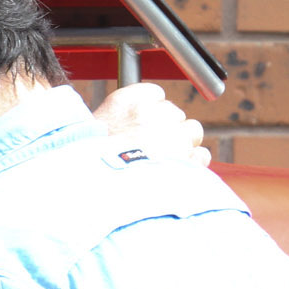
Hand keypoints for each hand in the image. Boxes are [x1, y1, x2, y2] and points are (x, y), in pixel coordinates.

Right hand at [91, 82, 210, 166]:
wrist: (98, 193)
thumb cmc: (87, 169)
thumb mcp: (87, 138)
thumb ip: (112, 124)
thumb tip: (124, 128)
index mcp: (124, 102)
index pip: (152, 95)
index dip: (148, 112)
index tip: (140, 125)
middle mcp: (152, 112)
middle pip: (172, 112)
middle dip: (165, 129)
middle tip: (146, 150)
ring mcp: (174, 135)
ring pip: (191, 130)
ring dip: (181, 144)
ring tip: (161, 163)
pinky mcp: (189, 158)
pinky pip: (201, 154)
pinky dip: (192, 164)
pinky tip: (175, 173)